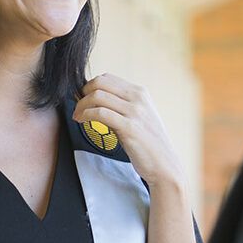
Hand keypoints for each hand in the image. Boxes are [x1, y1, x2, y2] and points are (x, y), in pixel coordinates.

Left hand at [73, 73, 183, 188]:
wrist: (165, 164)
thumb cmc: (149, 143)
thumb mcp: (140, 117)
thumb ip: (122, 106)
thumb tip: (96, 100)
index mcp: (141, 93)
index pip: (107, 78)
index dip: (90, 86)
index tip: (83, 99)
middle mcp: (138, 98)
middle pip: (100, 83)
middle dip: (83, 94)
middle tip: (78, 107)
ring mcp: (135, 112)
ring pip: (97, 96)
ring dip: (81, 105)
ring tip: (78, 116)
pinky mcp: (129, 127)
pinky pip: (100, 113)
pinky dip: (86, 115)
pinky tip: (82, 122)